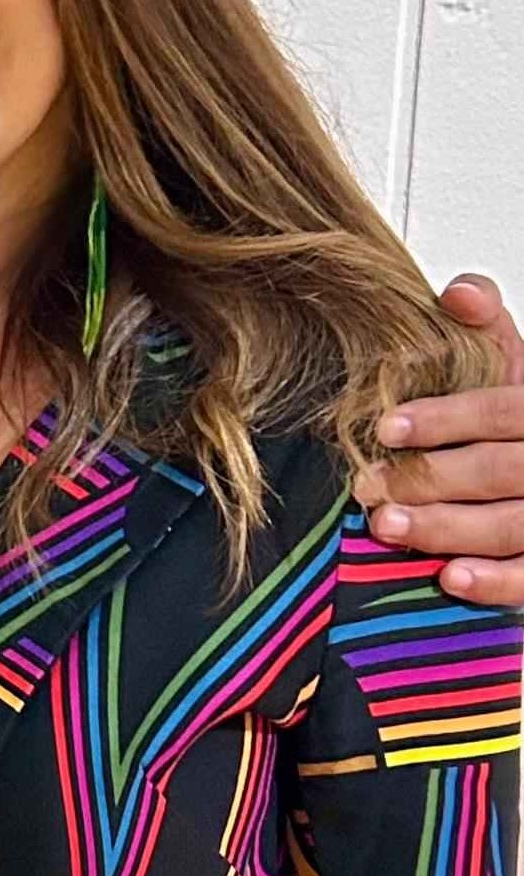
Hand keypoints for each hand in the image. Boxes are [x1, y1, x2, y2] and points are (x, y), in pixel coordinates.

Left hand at [361, 274, 523, 606]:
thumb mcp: (516, 369)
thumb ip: (489, 329)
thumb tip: (458, 293)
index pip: (506, 410)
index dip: (448, 417)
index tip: (386, 427)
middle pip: (501, 471)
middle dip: (430, 479)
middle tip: (366, 485)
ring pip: (514, 525)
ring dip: (448, 529)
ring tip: (387, 526)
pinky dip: (497, 581)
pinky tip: (449, 577)